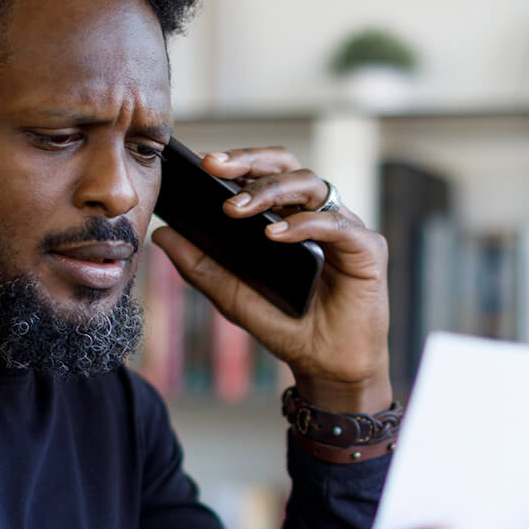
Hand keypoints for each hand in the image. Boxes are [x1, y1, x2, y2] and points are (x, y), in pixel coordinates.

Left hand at [151, 147, 390, 411]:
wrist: (326, 367)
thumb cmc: (287, 327)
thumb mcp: (232, 296)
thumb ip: (200, 266)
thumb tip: (161, 235)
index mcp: (290, 217)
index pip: (265, 173)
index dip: (238, 162)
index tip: (204, 163)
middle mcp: (318, 214)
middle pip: (288, 165)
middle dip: (250, 161)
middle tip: (215, 167)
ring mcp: (344, 228)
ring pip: (311, 185)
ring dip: (269, 191)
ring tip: (235, 208)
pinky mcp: (368, 248)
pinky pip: (335, 224)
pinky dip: (303, 225)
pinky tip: (274, 235)